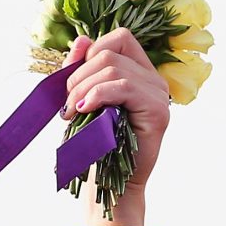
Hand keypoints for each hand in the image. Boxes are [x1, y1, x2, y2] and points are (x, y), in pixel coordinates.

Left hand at [64, 30, 171, 225]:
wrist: (106, 186)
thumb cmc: (95, 147)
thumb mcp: (82, 100)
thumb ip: (81, 70)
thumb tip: (80, 40)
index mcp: (138, 73)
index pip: (119, 39)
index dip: (89, 52)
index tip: (70, 83)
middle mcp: (153, 80)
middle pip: (111, 51)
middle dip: (78, 75)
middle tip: (66, 106)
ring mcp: (158, 94)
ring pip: (113, 67)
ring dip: (82, 88)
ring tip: (71, 113)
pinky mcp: (158, 110)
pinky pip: (124, 86)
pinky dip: (98, 95)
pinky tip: (84, 110)